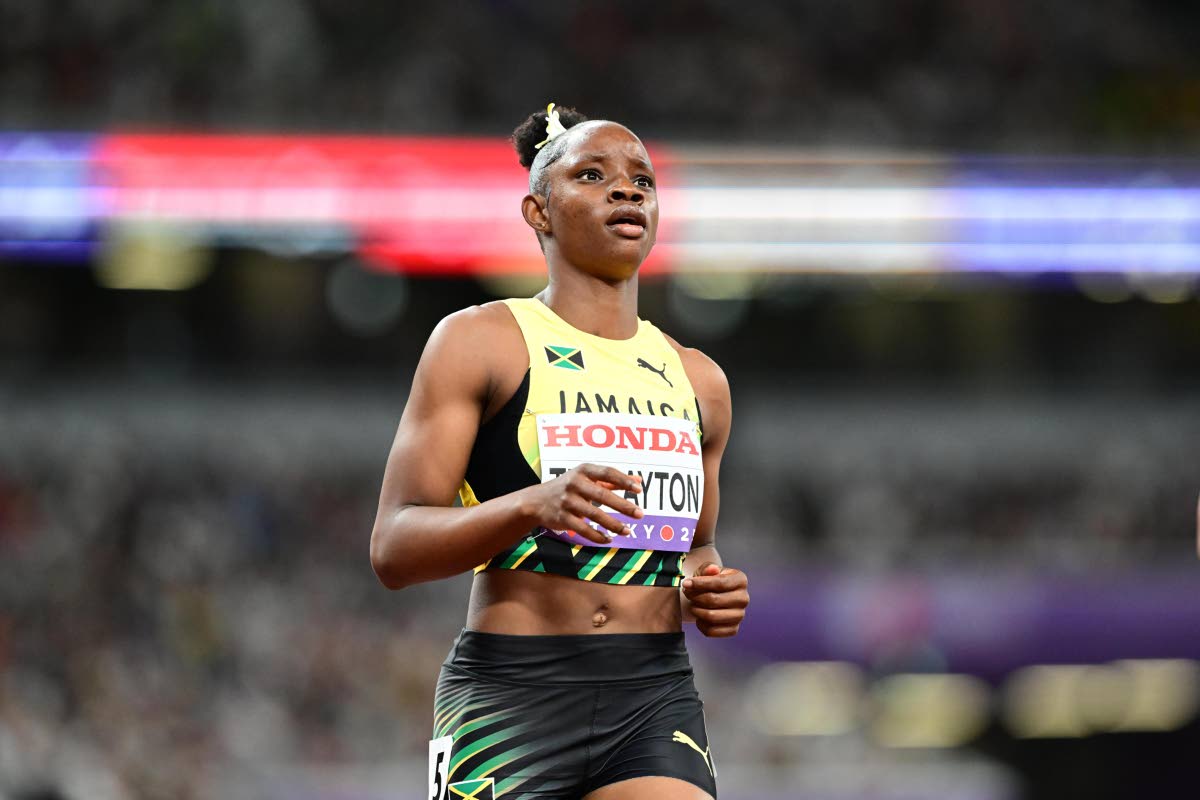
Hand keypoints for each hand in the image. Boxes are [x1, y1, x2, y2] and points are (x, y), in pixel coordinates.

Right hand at [518, 464, 643, 545]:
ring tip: (628, 531)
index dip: (624, 481)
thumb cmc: (568, 487)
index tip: (639, 490)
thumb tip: (639, 480)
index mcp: (583, 471)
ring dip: (614, 524)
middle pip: (603, 495)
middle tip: (640, 514)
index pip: (607, 473)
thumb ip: (611, 480)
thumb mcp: (586, 478)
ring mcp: (568, 501)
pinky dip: (597, 536)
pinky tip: (609, 539)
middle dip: (623, 506)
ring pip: (595, 515)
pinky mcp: (563, 518)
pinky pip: (584, 529)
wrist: (536, 501)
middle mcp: (574, 484)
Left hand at [682, 562, 748, 637]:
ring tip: (693, 604)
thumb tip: (713, 569)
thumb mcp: (707, 570)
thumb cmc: (710, 581)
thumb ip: (708, 568)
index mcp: (741, 580)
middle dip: (695, 597)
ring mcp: (740, 615)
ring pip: (711, 616)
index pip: (719, 583)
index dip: (700, 584)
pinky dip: (700, 624)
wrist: (714, 595)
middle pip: (713, 600)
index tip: (686, 583)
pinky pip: (712, 631)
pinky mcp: (733, 629)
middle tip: (688, 594)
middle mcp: (743, 598)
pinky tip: (699, 617)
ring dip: (696, 610)